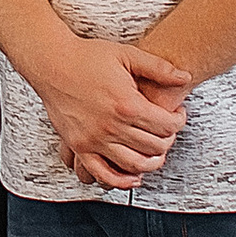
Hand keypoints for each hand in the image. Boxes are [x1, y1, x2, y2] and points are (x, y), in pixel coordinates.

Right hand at [35, 33, 190, 186]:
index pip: (166, 125)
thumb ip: (158, 67)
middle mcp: (111, 125)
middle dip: (168, 139)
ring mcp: (94, 139)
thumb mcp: (127, 55)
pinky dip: (121, 181)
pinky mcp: (79, 146)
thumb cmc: (86, 57)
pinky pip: (103, 174)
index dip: (179, 121)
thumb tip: (184, 77)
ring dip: (152, 162)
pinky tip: (133, 176)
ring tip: (155, 151)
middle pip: (155, 147)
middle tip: (167, 130)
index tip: (177, 115)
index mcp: (127, 103)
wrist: (51, 62)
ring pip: (135, 165)